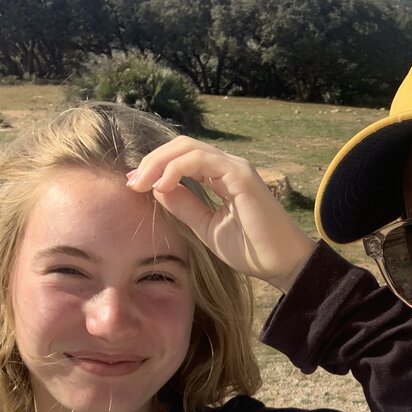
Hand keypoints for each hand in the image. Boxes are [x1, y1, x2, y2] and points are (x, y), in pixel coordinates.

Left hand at [127, 136, 315, 291]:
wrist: (280, 265)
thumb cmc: (250, 250)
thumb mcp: (206, 227)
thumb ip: (184, 206)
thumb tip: (157, 188)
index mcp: (222, 177)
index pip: (182, 158)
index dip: (155, 167)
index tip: (134, 185)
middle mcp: (229, 166)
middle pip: (181, 146)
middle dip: (151, 161)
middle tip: (132, 183)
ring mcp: (235, 167)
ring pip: (187, 147)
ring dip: (158, 162)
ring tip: (141, 183)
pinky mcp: (240, 175)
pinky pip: (200, 161)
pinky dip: (175, 169)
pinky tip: (162, 186)